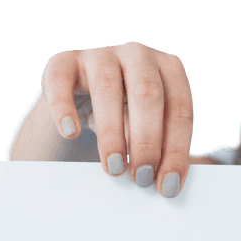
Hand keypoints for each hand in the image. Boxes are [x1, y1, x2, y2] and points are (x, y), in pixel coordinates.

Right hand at [40, 42, 194, 196]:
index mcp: (170, 69)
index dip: (177, 150)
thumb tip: (173, 185)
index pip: (180, 109)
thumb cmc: (128, 122)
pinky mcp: (64, 61)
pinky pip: (60, 78)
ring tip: (113, 168)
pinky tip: (71, 132)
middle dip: (147, 142)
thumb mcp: (153, 131)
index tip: (167, 186)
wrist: (81, 104)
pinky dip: (64, 107)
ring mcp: (100, 54)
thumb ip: (166, 149)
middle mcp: (138, 54)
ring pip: (107, 87)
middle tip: (141, 179)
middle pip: (148, 95)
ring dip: (112, 132)